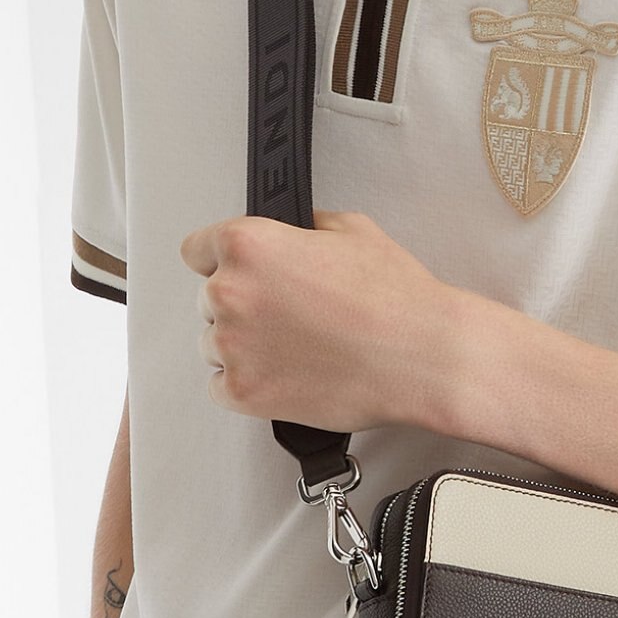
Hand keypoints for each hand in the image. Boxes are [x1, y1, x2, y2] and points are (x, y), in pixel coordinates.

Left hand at [180, 207, 463, 433]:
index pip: (196, 249)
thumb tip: (290, 231)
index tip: (239, 271)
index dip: (222, 259)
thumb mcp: (351, 229)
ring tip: (295, 345)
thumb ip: (303, 226)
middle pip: (208, 298)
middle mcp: (230, 292)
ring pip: (214, 343)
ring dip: (244, 344)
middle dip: (243, 303)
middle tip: (288, 312)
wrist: (421, 357)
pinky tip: (287, 372)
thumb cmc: (394, 297)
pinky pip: (220, 385)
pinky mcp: (243, 392)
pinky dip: (247, 382)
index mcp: (249, 244)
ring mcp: (232, 346)